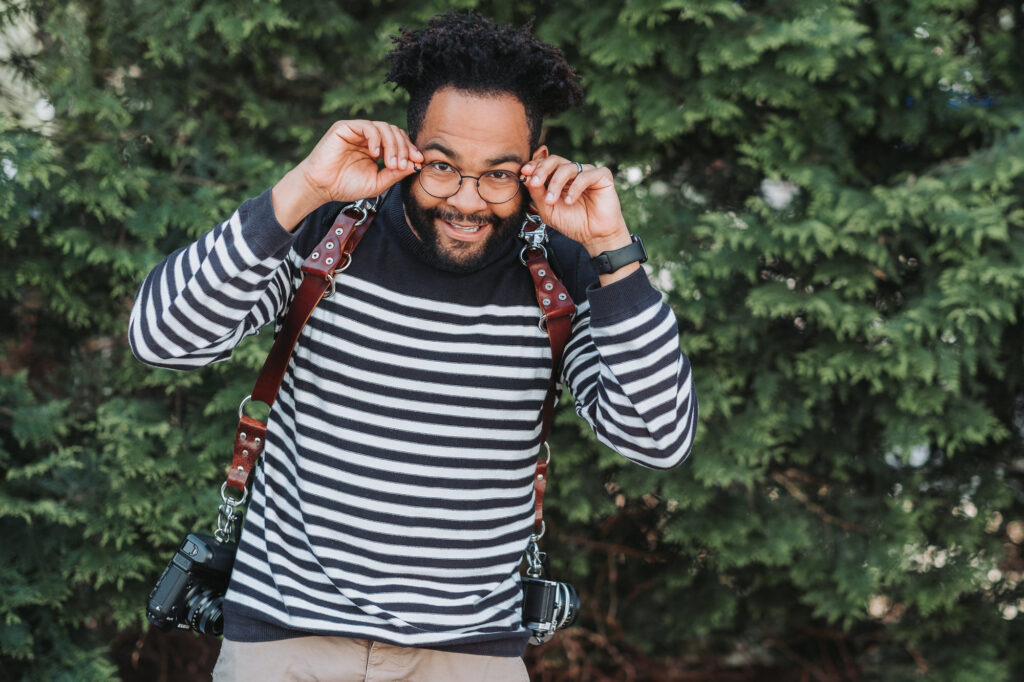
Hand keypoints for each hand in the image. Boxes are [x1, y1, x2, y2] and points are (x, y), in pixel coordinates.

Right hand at [273, 120, 422, 230]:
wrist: (321, 187)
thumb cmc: (346, 186)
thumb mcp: (377, 183)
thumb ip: (395, 174)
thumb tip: (415, 166)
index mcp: (376, 149)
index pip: (399, 142)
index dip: (410, 150)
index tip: (418, 162)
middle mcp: (368, 138)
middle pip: (395, 133)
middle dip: (403, 148)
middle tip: (403, 165)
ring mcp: (357, 131)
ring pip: (384, 128)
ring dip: (392, 145)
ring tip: (390, 163)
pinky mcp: (345, 127)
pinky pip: (367, 127)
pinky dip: (376, 139)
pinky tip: (375, 154)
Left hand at [520, 156, 630, 256]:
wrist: (594, 236)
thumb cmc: (573, 223)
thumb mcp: (548, 210)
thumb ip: (537, 194)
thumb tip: (525, 178)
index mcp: (559, 179)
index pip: (545, 164)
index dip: (534, 166)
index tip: (524, 173)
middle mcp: (573, 173)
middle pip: (555, 160)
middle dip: (542, 170)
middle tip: (535, 183)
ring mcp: (587, 173)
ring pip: (567, 167)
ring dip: (555, 183)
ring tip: (551, 201)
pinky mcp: (602, 176)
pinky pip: (585, 175)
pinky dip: (575, 187)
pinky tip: (569, 201)